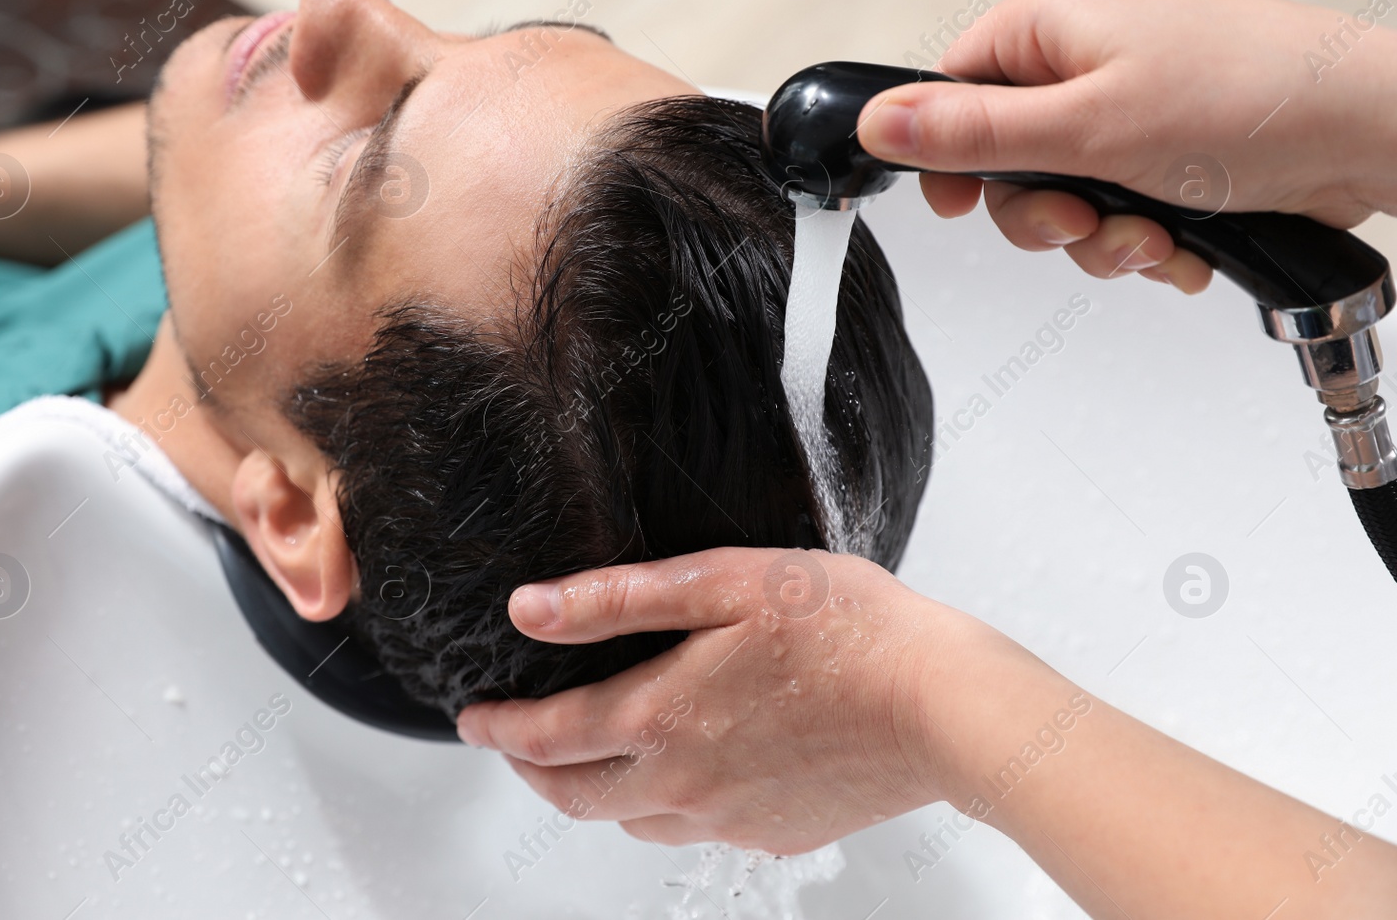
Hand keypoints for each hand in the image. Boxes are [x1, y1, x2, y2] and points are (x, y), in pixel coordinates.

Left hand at [453, 546, 1008, 853]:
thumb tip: (531, 611)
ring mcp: (730, 818)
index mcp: (661, 717)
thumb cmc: (846, 629)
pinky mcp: (775, 834)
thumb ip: (618, 599)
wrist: (945, 708)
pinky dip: (665, 804)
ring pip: (632, 821)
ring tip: (590, 755)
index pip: (547, 738)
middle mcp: (684, 783)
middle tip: (514, 744)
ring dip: (594, 792)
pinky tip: (686, 770)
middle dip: (531, 769)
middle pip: (576, 796)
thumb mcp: (724, 583)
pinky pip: (697, 829)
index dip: (498, 729)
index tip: (472, 719)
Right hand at [857, 0, 1396, 293]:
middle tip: (1085, 223)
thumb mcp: (1086, 130)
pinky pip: (1117, 206)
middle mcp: (1089, 53)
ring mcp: (1133, 99)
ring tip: (1154, 239)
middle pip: (1006, 157)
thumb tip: (879, 122)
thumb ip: (972, 133)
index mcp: (1054, 19)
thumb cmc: (1253, 102)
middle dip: (1046, 214)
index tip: (969, 206)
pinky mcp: (1172, 144)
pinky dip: (1143, 238)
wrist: (1372, 134)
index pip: (953, 89)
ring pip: (1064, 194)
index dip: (954, 159)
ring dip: (1101, 238)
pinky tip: (1183, 242)